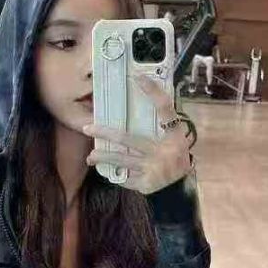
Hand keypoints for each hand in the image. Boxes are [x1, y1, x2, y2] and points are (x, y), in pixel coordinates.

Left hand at [82, 75, 191, 194]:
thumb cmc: (174, 158)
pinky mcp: (145, 184)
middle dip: (105, 133)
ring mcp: (153, 169)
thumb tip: (140, 107)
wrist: (179, 189)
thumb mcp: (175, 140)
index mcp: (174, 136)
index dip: (153, 93)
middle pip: (128, 139)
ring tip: (90, 157)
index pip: (165, 109)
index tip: (139, 78)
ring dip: (103, 157)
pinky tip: (106, 171)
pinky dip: (114, 173)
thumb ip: (161, 127)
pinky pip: (124, 177)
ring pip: (121, 160)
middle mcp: (164, 151)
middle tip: (88, 128)